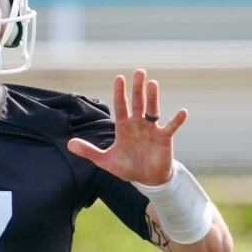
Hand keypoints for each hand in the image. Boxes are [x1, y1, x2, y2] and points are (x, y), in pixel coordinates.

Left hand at [67, 68, 187, 185]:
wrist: (146, 179)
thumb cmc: (126, 167)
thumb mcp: (105, 161)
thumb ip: (89, 151)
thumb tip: (69, 144)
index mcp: (124, 127)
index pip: (120, 106)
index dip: (119, 93)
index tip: (119, 77)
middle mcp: (138, 124)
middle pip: (137, 103)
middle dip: (137, 88)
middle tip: (139, 71)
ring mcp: (152, 130)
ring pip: (153, 110)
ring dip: (153, 97)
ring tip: (153, 83)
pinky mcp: (164, 138)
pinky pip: (171, 127)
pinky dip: (177, 120)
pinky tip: (182, 111)